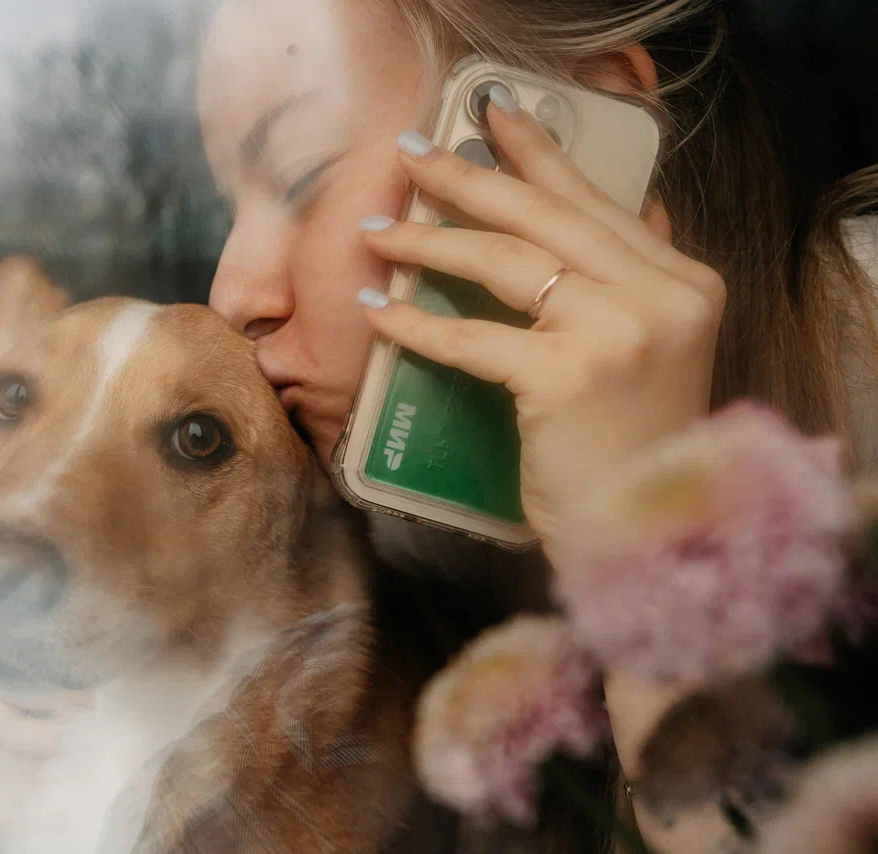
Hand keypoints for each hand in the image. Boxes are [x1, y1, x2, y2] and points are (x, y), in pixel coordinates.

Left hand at [357, 90, 725, 554]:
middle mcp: (662, 295)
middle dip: (471, 179)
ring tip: (380, 232)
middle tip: (413, 155)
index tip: (492, 119)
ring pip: (508, 261)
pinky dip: (419, 323)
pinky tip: (379, 311)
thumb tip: (630, 211)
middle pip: (547, 216)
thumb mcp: (655, 352)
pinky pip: (475, 336)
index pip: (596, 203)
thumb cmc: (633, 451)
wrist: (649, 537)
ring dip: (433, 241)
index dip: (539, 156)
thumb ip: (638, 281)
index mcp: (685, 282)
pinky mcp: (570, 376)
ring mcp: (620, 332)